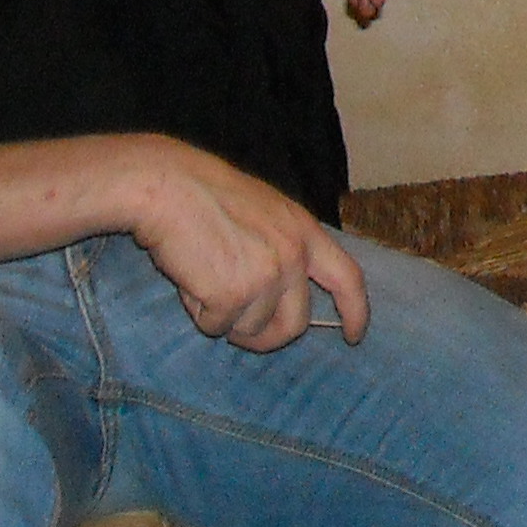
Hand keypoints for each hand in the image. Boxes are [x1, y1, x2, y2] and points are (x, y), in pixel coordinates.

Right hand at [125, 136, 369, 351]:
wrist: (171, 188)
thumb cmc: (210, 198)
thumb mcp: (268, 214)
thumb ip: (285, 249)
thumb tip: (283, 298)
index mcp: (306, 233)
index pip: (348, 278)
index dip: (356, 311)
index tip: (354, 336)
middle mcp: (294, 257)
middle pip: (295, 324)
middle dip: (268, 339)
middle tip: (241, 334)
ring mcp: (266, 277)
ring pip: (250, 329)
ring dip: (224, 317)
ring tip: (205, 278)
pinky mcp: (233, 296)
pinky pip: (216, 326)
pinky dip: (200, 313)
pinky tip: (191, 281)